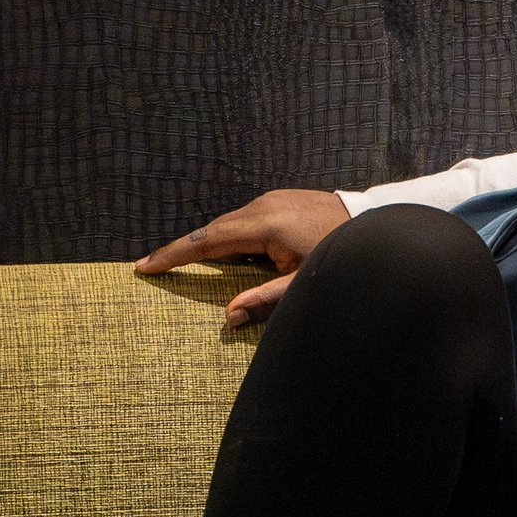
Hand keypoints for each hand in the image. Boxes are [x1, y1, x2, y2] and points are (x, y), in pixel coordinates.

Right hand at [135, 187, 349, 329]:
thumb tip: (229, 317)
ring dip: (208, 244)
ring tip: (182, 263)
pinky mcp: (281, 199)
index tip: (145, 265)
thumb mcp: (302, 283)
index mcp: (263, 225)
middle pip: (213, 230)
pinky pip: (245, 220)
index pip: (207, 240)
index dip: (174, 254)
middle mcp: (263, 205)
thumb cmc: (339, 255)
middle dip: (184, 249)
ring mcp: (272, 199)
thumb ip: (265, 300)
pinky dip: (229, 237)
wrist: (371, 221)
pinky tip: (225, 254)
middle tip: (154, 267)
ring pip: (229, 224)